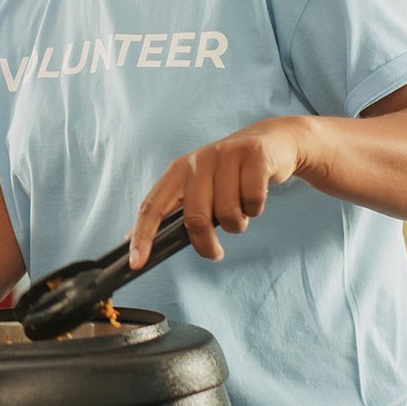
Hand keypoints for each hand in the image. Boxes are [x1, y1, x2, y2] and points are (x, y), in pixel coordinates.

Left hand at [128, 117, 311, 266]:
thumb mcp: (199, 185)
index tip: (137, 263)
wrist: (272, 142)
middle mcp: (198, 161)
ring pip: (228, 213)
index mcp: (178, 170)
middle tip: (214, 252)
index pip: (152, 206)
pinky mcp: (254, 156)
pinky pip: (253, 201)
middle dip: (205, 244)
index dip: (142, 236)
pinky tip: (254, 198)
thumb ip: (172, 210)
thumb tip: (134, 237)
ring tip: (240, 211)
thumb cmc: (230, 174)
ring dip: (237, 223)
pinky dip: (255, 209)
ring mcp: (226, 155)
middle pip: (195, 218)